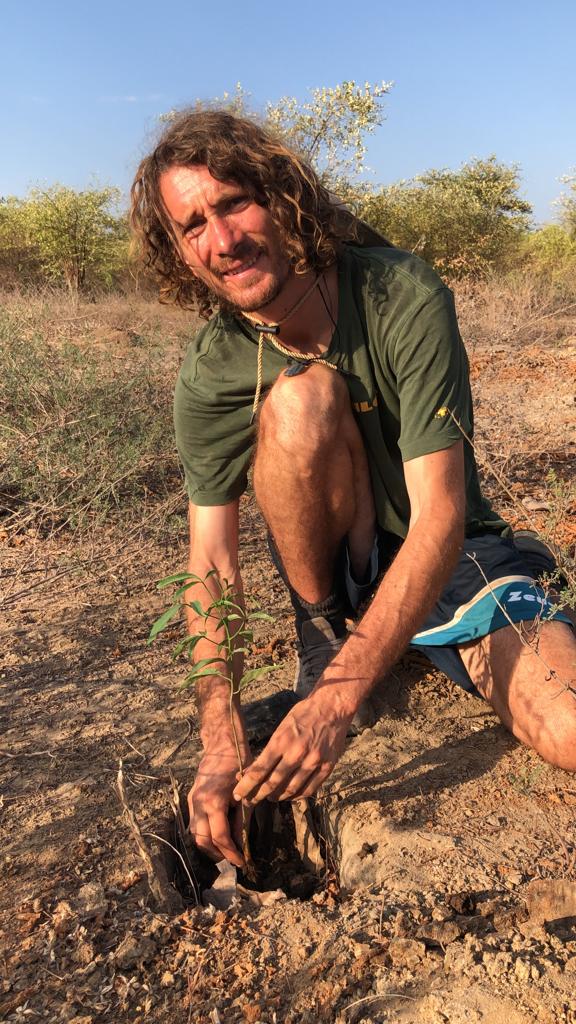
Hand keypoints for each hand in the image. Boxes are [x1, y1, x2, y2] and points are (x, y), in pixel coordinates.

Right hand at [188, 752, 251, 868]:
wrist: (221, 743)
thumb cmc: (238, 764)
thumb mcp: (246, 794)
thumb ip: (242, 821)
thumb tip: (242, 843)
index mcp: (213, 802)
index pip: (220, 837)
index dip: (231, 853)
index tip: (242, 862)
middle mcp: (198, 804)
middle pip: (202, 841)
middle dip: (218, 854)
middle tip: (234, 859)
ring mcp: (192, 801)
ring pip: (195, 834)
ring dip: (209, 846)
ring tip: (226, 850)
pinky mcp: (191, 799)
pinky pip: (194, 824)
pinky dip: (204, 834)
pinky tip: (217, 836)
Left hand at [232, 691, 353, 804]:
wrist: (332, 707)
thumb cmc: (303, 714)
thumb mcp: (281, 728)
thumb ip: (269, 751)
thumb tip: (251, 771)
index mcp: (282, 741)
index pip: (259, 770)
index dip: (246, 786)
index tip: (237, 794)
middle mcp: (297, 753)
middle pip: (273, 783)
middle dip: (258, 796)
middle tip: (249, 802)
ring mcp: (313, 761)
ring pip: (291, 789)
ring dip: (277, 797)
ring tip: (269, 798)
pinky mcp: (327, 767)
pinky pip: (309, 790)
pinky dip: (297, 796)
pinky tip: (290, 796)